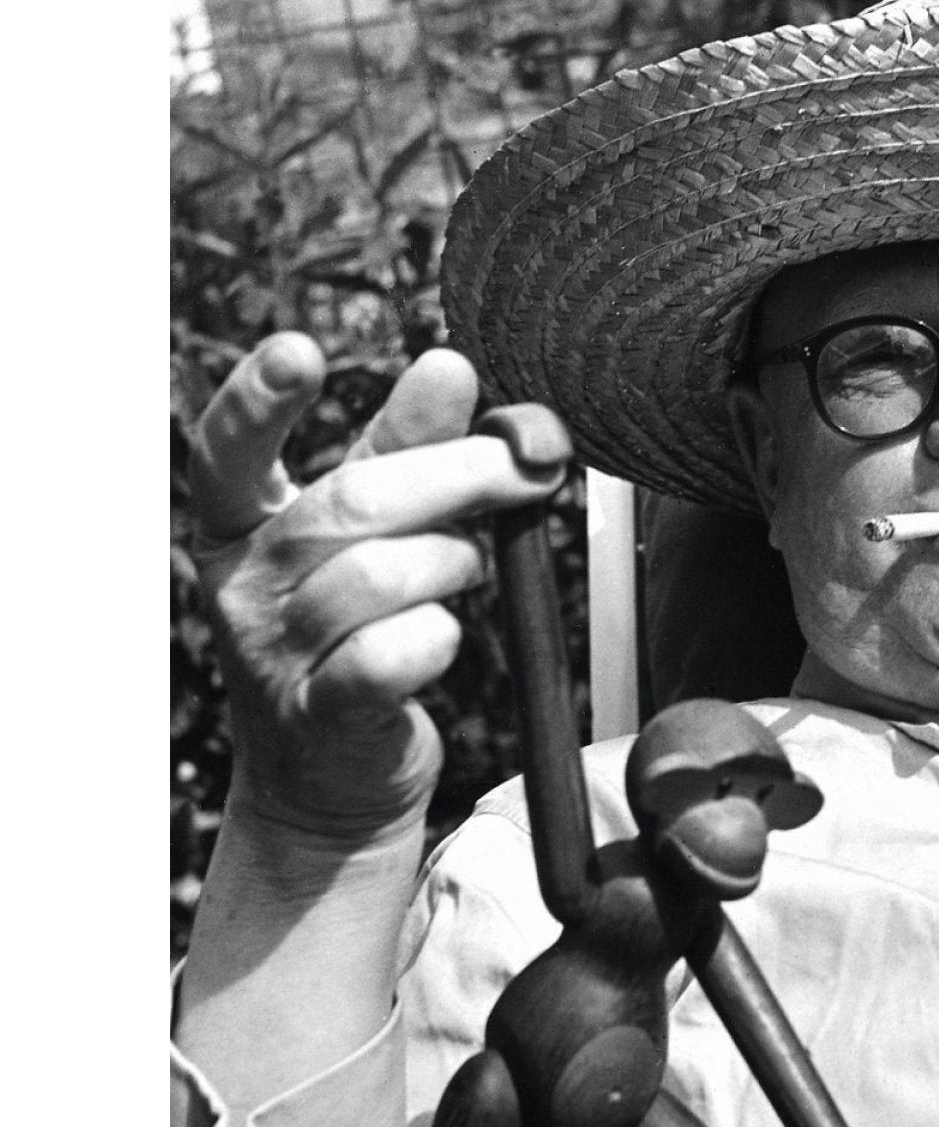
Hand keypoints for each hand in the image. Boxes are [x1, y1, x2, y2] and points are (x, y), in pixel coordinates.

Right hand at [186, 333, 571, 837]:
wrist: (333, 775)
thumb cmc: (358, 630)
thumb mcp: (372, 530)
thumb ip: (407, 449)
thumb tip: (449, 366)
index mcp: (242, 524)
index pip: (228, 451)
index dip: (258, 401)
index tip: (300, 351)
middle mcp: (243, 583)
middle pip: (351, 504)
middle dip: (457, 474)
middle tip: (523, 466)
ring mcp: (273, 654)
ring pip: (379, 577)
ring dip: (451, 563)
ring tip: (464, 571)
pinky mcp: (321, 714)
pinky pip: (390, 655)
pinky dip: (435, 637)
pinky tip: (441, 636)